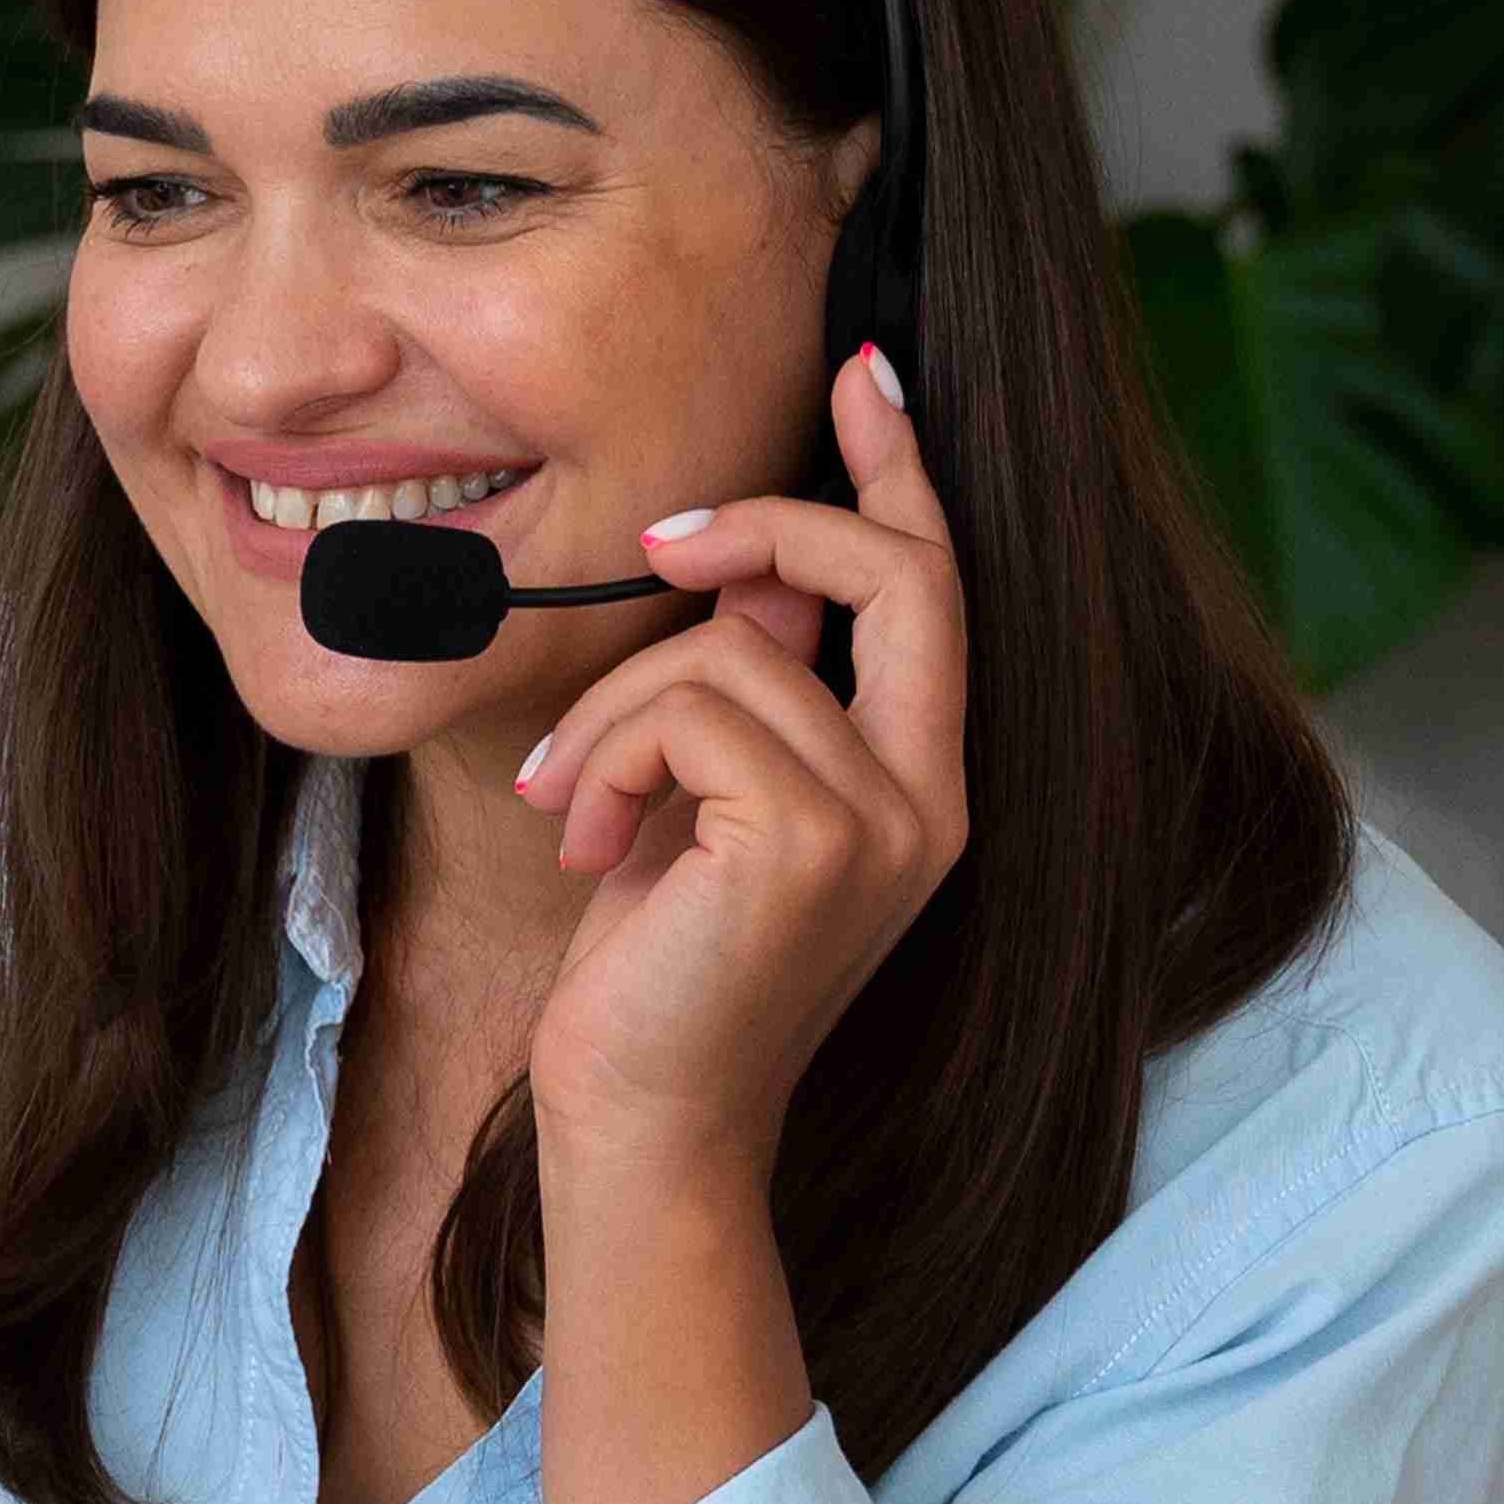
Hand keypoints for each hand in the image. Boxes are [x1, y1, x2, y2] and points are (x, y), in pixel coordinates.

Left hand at [510, 343, 971, 1168]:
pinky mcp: (810, 839)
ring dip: (610, 711)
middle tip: (662, 536)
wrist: (642, 1128)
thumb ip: (756, 693)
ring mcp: (885, 819)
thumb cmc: (657, 976)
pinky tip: (576, 841)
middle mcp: (932, 797)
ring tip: (568, 807)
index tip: (868, 374)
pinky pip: (684, 703)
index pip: (936, 589)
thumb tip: (753, 576)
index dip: (903, 472)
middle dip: (773, 522)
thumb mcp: (706, 807)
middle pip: (896, 571)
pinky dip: (600, 754)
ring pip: (730, 647)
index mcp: (922, 784)